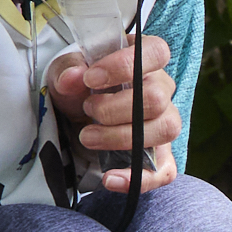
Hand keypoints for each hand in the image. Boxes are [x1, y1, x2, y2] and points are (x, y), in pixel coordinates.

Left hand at [51, 39, 180, 189]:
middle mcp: (162, 90)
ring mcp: (164, 123)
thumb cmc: (80, 87)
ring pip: (164, 131)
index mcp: (145, 60)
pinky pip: (165, 171)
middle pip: (157, 99)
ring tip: (88, 137)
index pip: (156, 52)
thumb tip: (73, 77)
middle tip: (87, 110)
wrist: (77, 116)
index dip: (126, 65)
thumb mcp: (66, 72)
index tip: (91, 79)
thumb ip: (68, 71)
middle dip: (114, 109)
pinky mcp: (161, 156)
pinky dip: (138, 178)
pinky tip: (110, 179)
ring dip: (121, 138)